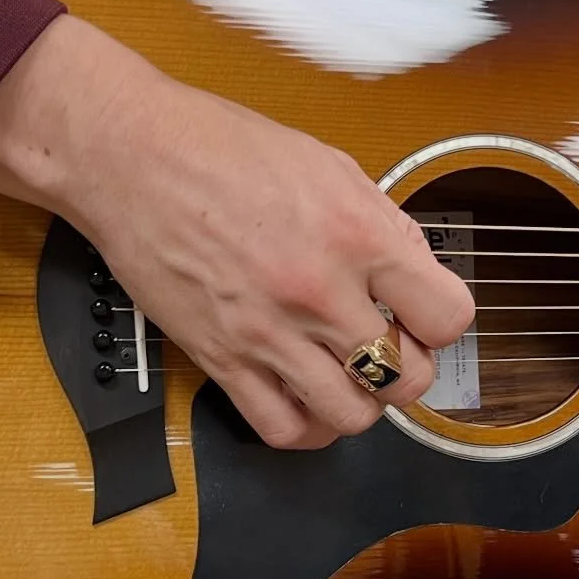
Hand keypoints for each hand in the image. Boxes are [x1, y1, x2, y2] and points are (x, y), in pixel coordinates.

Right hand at [0, 16, 473, 448]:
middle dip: (407, 369)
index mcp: (357, 234)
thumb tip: (413, 271)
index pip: (448, 317)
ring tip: (347, 377)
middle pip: (406, 379)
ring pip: (352, 417)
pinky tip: (306, 401)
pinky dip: (307, 428)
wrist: (130, 158)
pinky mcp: (222, 359)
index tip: (424, 316)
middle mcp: (320, 292)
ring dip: (360, 404)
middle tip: (388, 349)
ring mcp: (269, 333)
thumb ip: (379, 222)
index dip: (442, 322)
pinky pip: (283, 429)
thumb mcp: (327, 164)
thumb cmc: (221, 148)